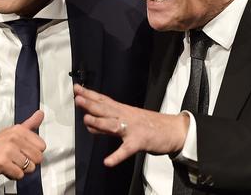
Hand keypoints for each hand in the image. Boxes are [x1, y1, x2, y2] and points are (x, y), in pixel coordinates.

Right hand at [0, 110, 45, 179]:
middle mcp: (14, 138)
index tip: (24, 151)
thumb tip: (40, 114)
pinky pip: (19, 175)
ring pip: (29, 167)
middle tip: (17, 159)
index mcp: (19, 130)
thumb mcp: (13, 132)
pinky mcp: (2, 163)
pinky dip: (14, 175)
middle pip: (38, 158)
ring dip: (21, 169)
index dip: (34, 152)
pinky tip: (6, 169)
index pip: (42, 146)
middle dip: (29, 162)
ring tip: (11, 163)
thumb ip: (29, 124)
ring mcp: (8, 150)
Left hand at [74, 84, 189, 166]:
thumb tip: (89, 123)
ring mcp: (133, 128)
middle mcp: (126, 116)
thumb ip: (109, 123)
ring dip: (100, 122)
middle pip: (105, 109)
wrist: (174, 130)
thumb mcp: (128, 120)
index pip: (103, 100)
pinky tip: (108, 162)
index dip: (89, 94)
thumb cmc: (150, 125)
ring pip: (113, 124)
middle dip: (90, 104)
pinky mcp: (140, 142)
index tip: (76, 89)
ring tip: (87, 120)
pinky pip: (127, 150)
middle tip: (77, 98)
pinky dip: (117, 156)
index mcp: (123, 110)